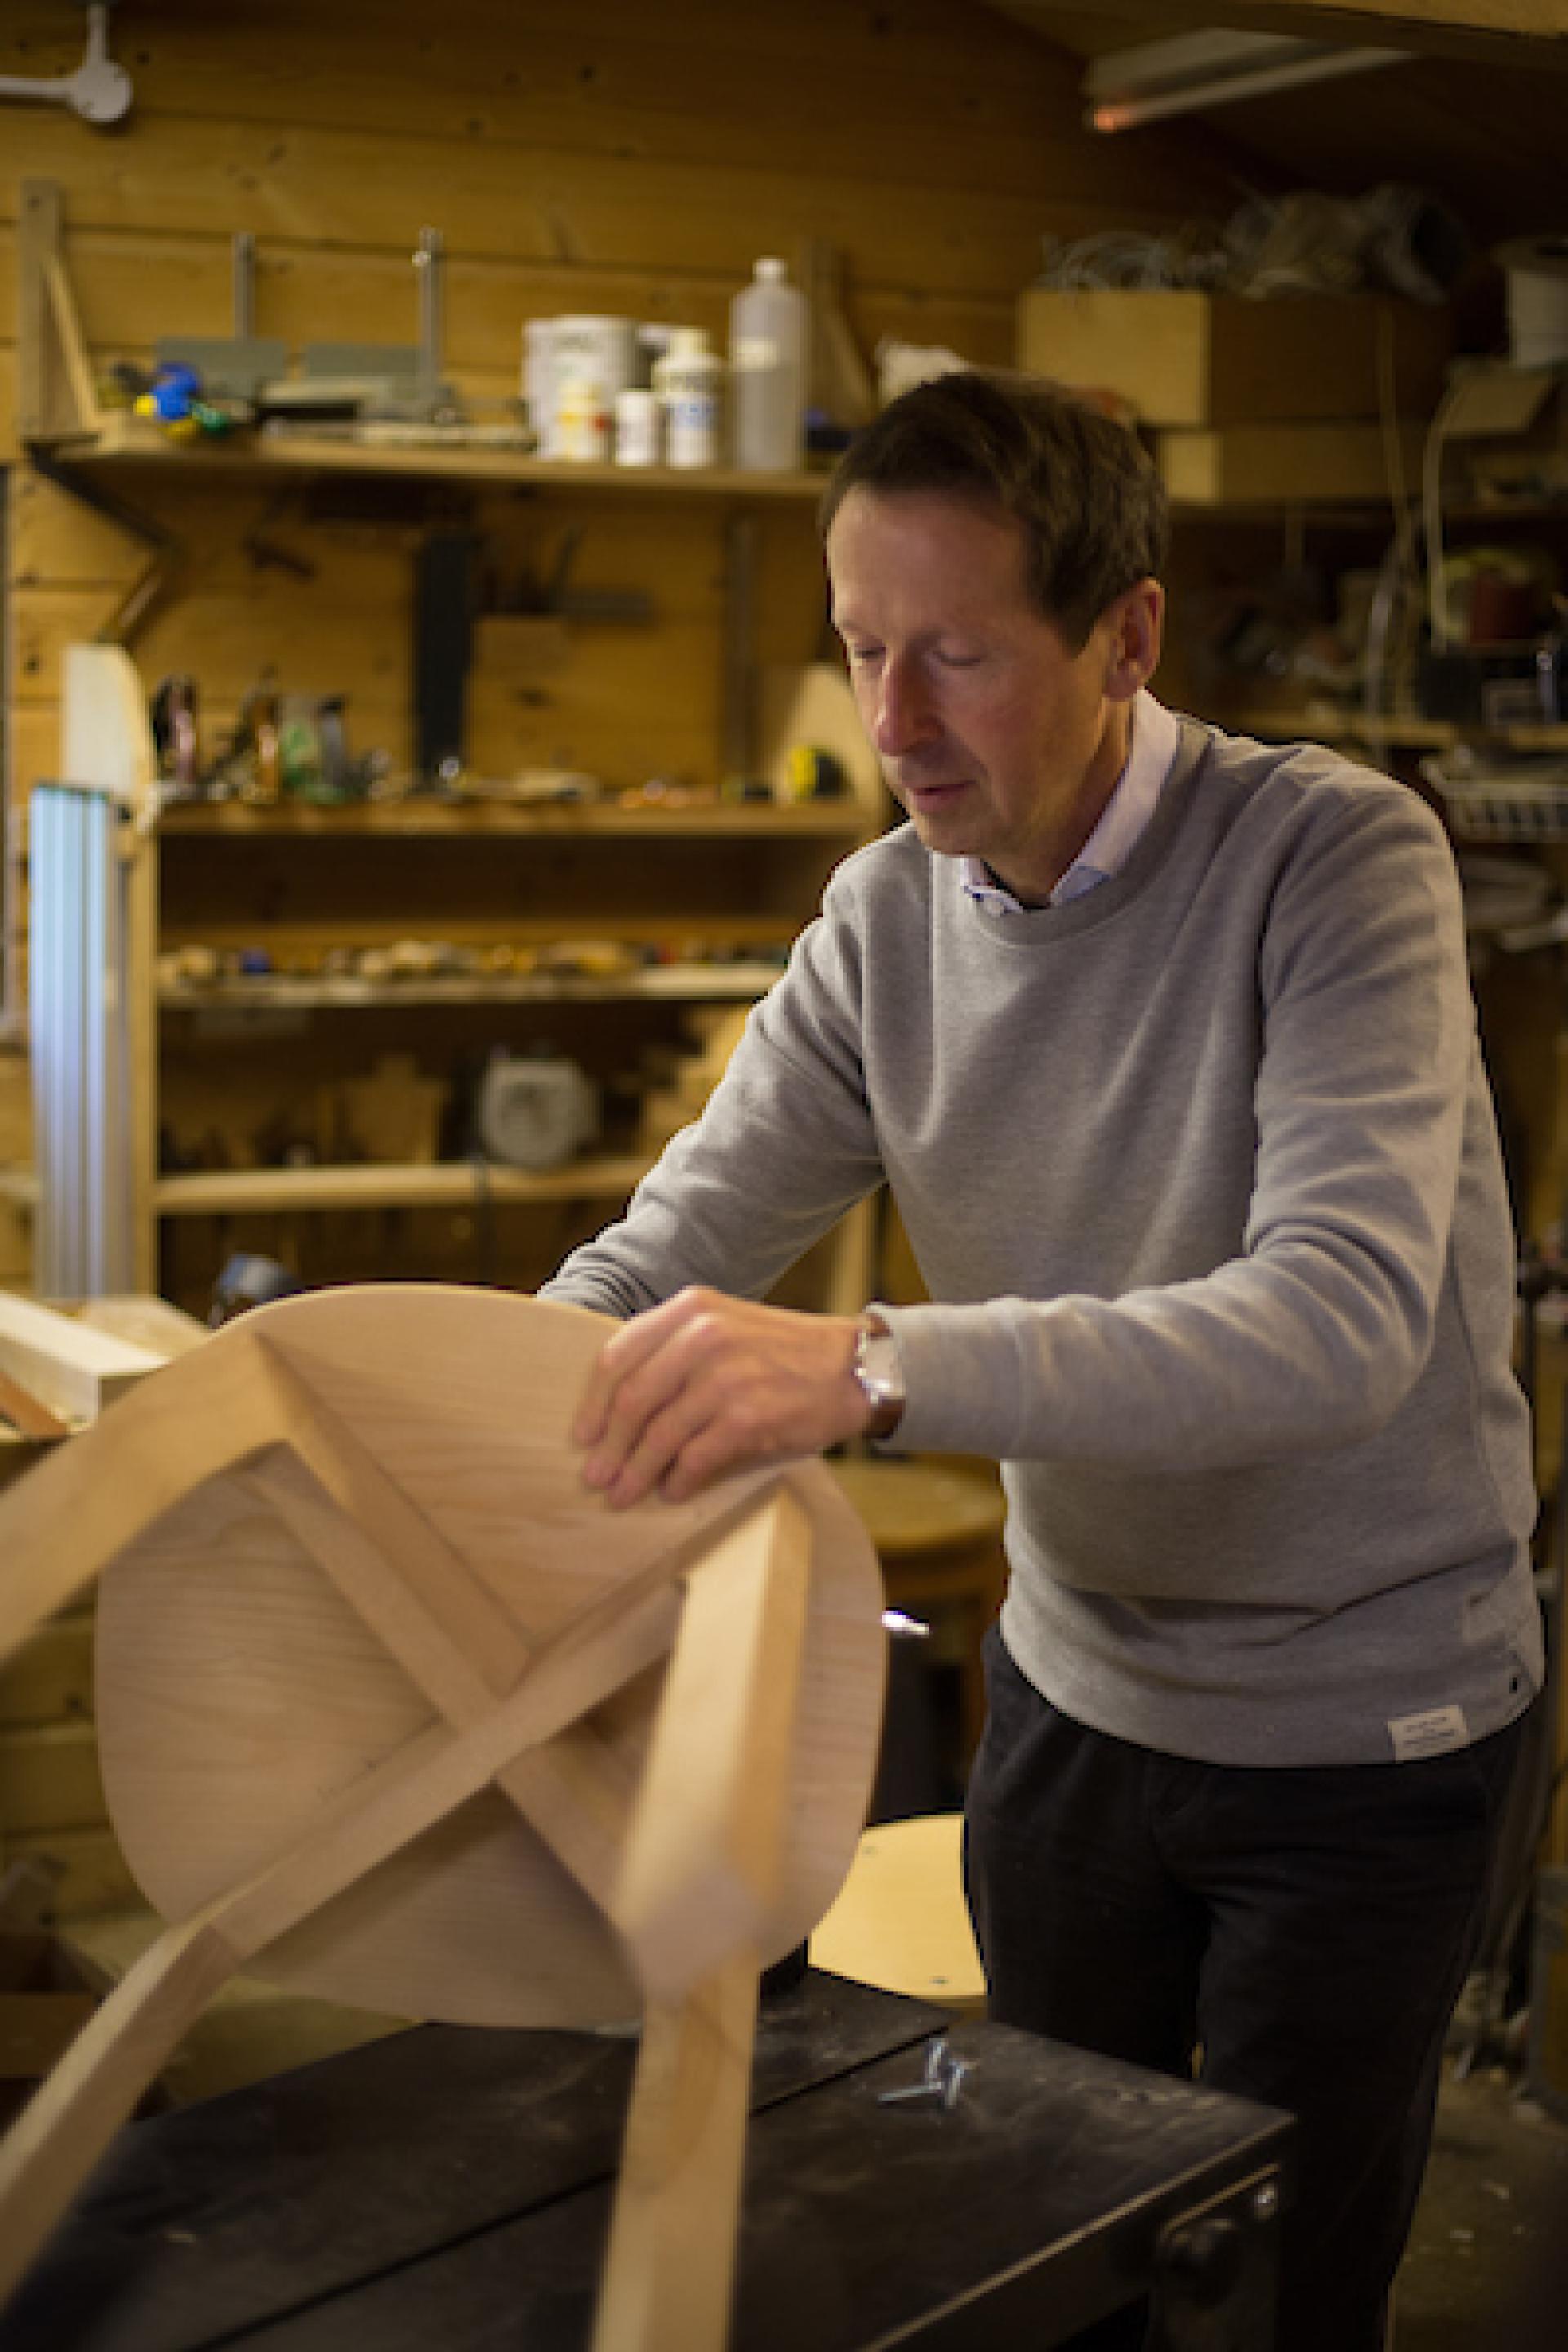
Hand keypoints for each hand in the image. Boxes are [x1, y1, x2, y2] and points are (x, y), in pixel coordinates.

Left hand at [572, 1288, 871, 1507]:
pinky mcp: (748, 1416)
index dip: (595, 1403)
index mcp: (690, 1310)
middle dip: (610, 1446)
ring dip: (637, 1472)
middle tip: (597, 1476)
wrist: (852, 1366)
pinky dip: (678, 1481)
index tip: (584, 1434)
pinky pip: (696, 1458)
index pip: (618, 1356)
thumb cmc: (783, 1352)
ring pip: (660, 1434)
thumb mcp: (725, 1324)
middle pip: (633, 1400)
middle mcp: (703, 1337)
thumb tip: (621, 1406)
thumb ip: (676, 1349)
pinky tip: (673, 1492)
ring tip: (625, 1493)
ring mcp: (726, 1377)